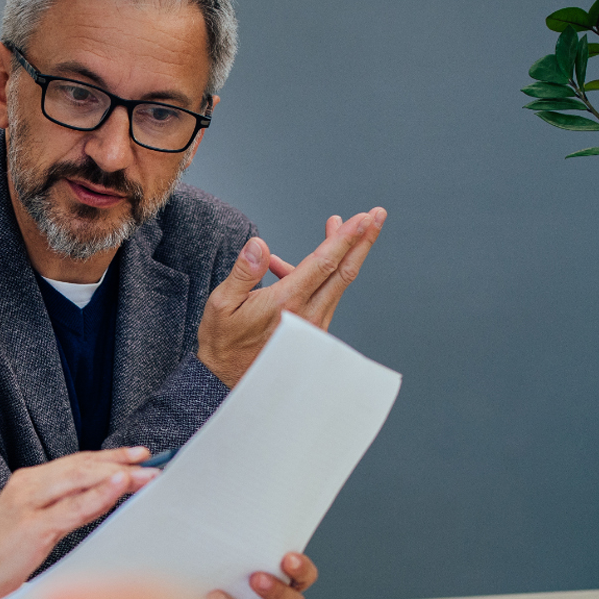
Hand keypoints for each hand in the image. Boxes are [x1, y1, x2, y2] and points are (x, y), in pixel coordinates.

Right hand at [0, 449, 158, 598]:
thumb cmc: (4, 554)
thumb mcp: (36, 522)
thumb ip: (65, 507)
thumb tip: (104, 497)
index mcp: (29, 481)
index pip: (77, 462)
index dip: (109, 456)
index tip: (138, 455)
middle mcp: (29, 485)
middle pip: (82, 466)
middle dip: (120, 463)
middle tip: (152, 463)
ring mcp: (29, 503)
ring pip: (81, 480)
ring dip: (118, 475)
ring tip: (146, 474)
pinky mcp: (32, 526)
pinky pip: (73, 507)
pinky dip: (99, 495)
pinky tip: (118, 486)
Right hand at [198, 209, 386, 386]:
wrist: (226, 383)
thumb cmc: (222, 343)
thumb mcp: (221, 304)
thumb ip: (243, 273)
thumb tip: (259, 244)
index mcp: (285, 303)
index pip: (324, 264)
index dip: (346, 238)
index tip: (362, 218)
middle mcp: (306, 315)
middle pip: (344, 271)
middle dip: (362, 240)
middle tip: (376, 215)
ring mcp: (313, 326)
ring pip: (337, 283)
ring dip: (342, 253)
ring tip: (336, 225)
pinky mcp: (312, 332)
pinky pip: (324, 296)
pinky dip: (319, 274)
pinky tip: (288, 266)